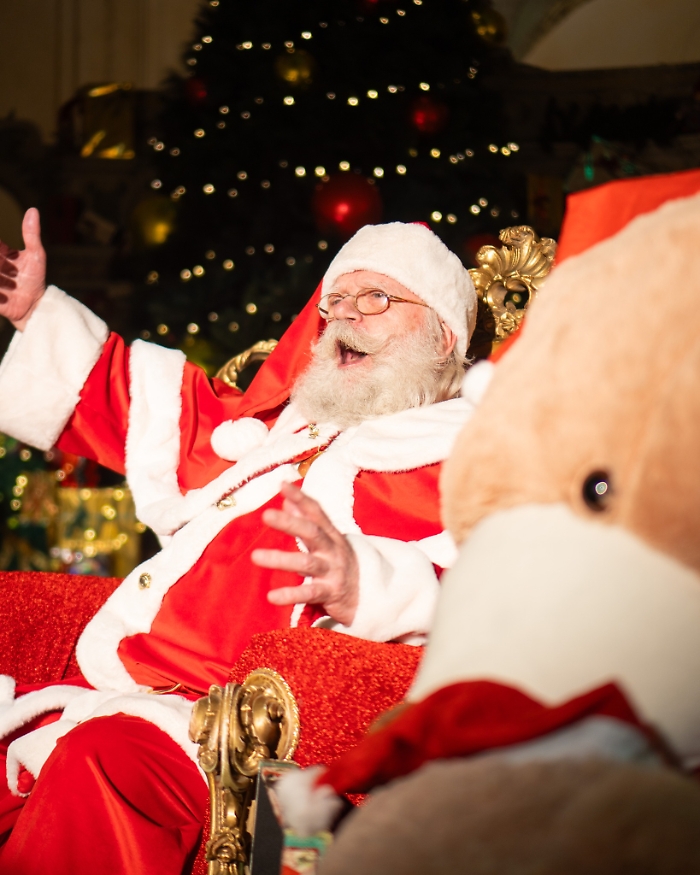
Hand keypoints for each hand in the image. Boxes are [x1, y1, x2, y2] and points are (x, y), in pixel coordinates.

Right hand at [0, 208, 46, 329]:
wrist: (35, 305)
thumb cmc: (34, 278)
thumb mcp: (36, 255)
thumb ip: (31, 234)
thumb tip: (33, 209)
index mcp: (0, 252)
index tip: (3, 251)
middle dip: (0, 262)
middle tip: (9, 265)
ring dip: (2, 278)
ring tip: (12, 283)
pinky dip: (0, 293)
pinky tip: (6, 295)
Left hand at [252, 483, 359, 625]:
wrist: (368, 594)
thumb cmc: (340, 563)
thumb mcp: (327, 540)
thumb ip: (306, 521)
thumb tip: (286, 500)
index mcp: (331, 535)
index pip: (316, 512)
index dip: (300, 498)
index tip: (283, 484)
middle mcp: (333, 550)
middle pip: (312, 533)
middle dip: (290, 523)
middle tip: (266, 514)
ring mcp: (332, 571)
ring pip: (306, 563)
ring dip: (281, 559)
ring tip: (256, 556)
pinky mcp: (330, 593)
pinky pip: (309, 593)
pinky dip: (290, 594)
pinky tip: (271, 596)